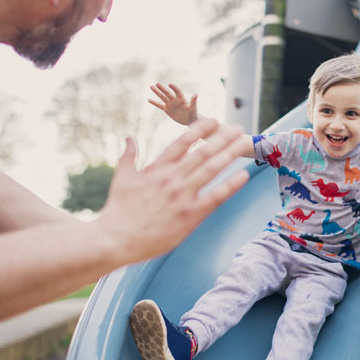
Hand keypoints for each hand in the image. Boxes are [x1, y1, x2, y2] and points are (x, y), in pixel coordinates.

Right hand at [96, 118, 248, 262]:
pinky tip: (244, 175)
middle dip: (223, 138)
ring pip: (212, 169)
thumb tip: (129, 138)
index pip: (182, 142)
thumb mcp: (121, 178)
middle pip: (203, 152)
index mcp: (156, 168)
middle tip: (238, 127)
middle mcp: (172, 178)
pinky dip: (231, 185)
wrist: (115, 239)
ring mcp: (182, 195)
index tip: (213, 120)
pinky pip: (216, 196)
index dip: (200, 129)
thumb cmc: (118, 211)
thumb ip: (128, 156)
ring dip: (230, 153)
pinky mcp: (190, 215)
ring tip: (244, 142)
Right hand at [148, 83, 197, 124]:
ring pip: (162, 97)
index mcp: (181, 99)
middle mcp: (175, 100)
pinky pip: (160, 106)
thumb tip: (196, 94)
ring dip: (157, 92)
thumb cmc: (194, 114)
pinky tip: (149, 99)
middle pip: (167, 93)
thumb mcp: (194, 108)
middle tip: (157, 84)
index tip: (170, 84)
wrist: (190, 120)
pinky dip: (155, 103)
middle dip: (162, 89)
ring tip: (151, 86)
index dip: (174, 88)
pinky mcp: (167, 110)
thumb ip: (194, 101)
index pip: (177, 91)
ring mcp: (170, 104)